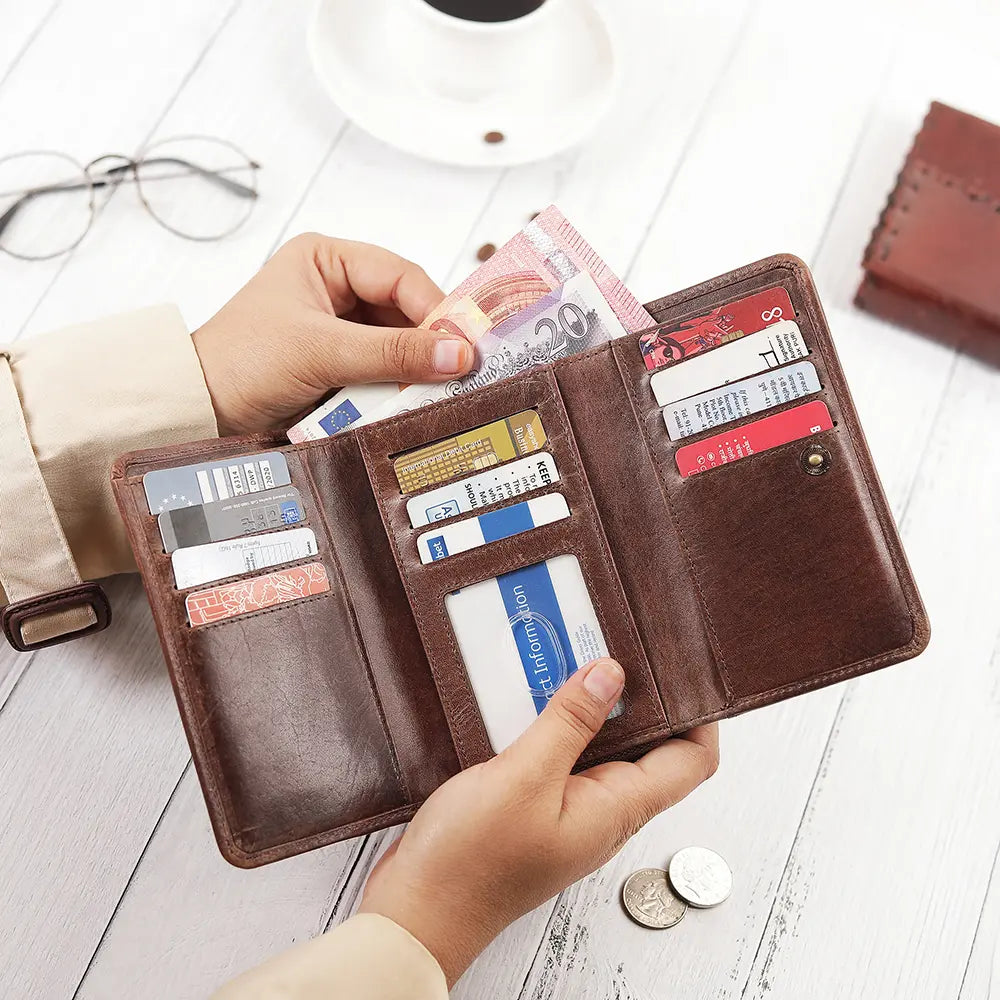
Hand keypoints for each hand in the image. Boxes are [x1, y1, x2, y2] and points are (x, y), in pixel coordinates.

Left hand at [192, 233, 473, 434]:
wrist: (201, 409)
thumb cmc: (243, 361)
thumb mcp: (321, 351)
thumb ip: (392, 354)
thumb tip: (458, 355)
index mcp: (327, 260)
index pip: (400, 277)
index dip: (435, 311)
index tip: (462, 346)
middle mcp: (338, 288)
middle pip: (406, 312)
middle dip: (427, 345)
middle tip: (457, 374)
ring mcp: (342, 329)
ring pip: (399, 345)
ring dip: (413, 372)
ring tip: (434, 393)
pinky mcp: (342, 365)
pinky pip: (384, 372)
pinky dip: (397, 389)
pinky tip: (408, 403)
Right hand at [359, 658, 718, 985]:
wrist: (417, 911)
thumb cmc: (469, 865)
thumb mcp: (523, 778)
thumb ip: (570, 724)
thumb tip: (611, 675)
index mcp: (616, 810)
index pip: (691, 762)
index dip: (700, 715)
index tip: (683, 668)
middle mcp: (600, 811)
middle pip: (647, 748)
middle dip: (636, 697)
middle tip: (616, 647)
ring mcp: (566, 809)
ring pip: (596, 747)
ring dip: (587, 706)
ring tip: (569, 659)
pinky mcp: (533, 805)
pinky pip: (558, 755)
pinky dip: (551, 722)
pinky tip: (526, 697)